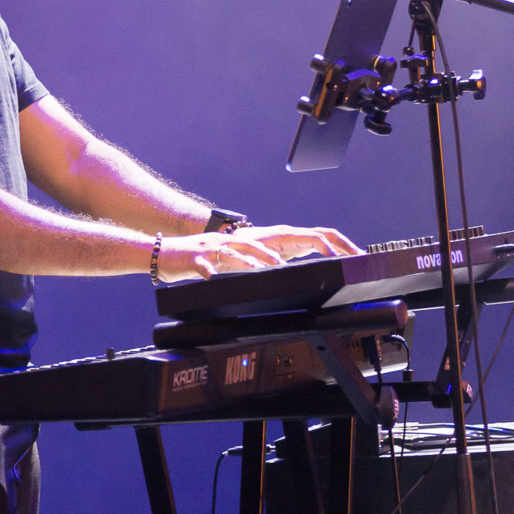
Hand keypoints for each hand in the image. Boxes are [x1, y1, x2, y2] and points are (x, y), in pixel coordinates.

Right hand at [155, 225, 359, 282]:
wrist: (164, 253)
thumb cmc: (204, 260)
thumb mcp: (241, 262)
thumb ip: (266, 262)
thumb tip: (293, 267)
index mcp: (257, 242)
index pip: (298, 236)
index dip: (326, 241)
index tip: (350, 253)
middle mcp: (242, 240)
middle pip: (279, 236)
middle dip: (307, 242)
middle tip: (332, 254)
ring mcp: (218, 247)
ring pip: (242, 249)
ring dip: (258, 257)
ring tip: (274, 265)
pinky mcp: (196, 258)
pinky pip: (206, 264)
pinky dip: (210, 270)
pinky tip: (212, 276)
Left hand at [233, 224, 360, 261]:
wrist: (230, 241)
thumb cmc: (238, 250)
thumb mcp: (250, 259)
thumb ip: (263, 264)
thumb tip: (276, 269)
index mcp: (284, 236)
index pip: (313, 238)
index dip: (328, 248)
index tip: (339, 260)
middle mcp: (293, 234)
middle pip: (326, 234)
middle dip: (345, 244)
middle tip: (360, 257)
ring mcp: (296, 237)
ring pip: (326, 237)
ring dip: (343, 246)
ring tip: (358, 259)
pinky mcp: (296, 244)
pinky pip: (320, 243)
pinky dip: (334, 250)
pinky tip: (342, 261)